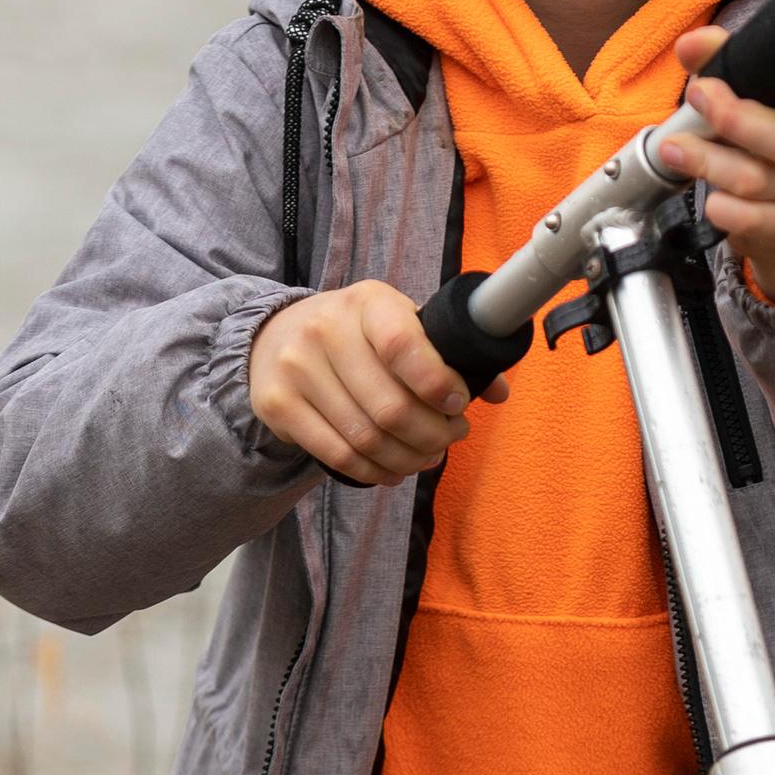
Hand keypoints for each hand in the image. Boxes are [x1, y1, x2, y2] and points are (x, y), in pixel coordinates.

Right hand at [246, 279, 505, 486]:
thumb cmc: (357, 335)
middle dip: (432, 434)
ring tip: (427, 457)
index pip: (405, 346)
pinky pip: (337, 455)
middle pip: (390, 407)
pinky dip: (373, 472)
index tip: (458, 404)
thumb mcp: (400, 323)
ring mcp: (296, 367)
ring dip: (407, 458)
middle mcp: (325, 329)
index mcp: (367, 302)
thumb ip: (449, 353)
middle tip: (450, 438)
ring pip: (366, 437)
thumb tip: (498, 392)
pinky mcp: (278, 404)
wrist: (276, 336)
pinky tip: (392, 470)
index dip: (438, 385)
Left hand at [657, 27, 774, 305]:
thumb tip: (690, 44)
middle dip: (737, 119)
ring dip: (710, 162)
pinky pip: (753, 220)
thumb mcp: (742, 96)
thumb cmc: (756, 140)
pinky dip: (724, 208)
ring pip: (758, 180)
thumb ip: (719, 61)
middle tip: (698, 95)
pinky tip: (708, 199)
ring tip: (674, 148)